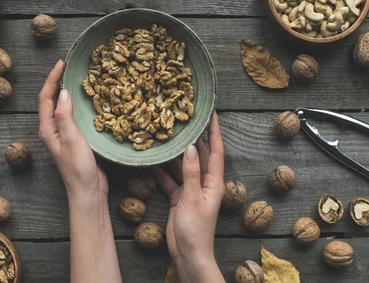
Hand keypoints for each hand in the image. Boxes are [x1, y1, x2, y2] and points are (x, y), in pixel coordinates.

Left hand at [38, 60, 107, 200]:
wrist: (88, 191)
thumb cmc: (78, 168)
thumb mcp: (71, 139)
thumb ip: (65, 115)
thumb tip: (63, 92)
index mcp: (48, 129)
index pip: (46, 97)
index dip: (52, 78)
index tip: (62, 63)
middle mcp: (53, 129)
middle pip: (52, 100)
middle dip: (58, 81)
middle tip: (70, 66)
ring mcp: (65, 134)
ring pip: (63, 107)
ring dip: (68, 91)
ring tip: (78, 77)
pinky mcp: (76, 138)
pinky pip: (74, 115)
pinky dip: (79, 103)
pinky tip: (89, 100)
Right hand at [152, 113, 224, 282]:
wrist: (188, 255)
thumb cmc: (195, 230)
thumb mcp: (191, 199)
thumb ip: (190, 173)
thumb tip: (190, 148)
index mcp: (213, 182)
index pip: (216, 151)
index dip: (214, 132)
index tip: (212, 113)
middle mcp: (203, 183)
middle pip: (198, 156)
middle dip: (191, 139)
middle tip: (181, 119)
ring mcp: (190, 190)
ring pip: (181, 166)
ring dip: (173, 154)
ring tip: (164, 135)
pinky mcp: (177, 197)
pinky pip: (169, 179)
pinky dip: (161, 171)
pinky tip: (152, 160)